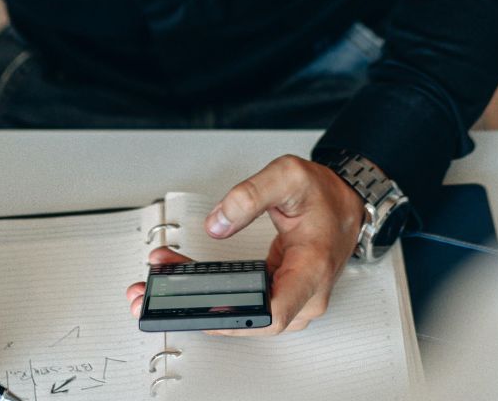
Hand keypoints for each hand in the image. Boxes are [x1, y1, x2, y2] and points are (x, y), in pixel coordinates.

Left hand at [123, 154, 365, 335]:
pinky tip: (182, 276)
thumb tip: (218, 222)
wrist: (344, 201)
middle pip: (248, 320)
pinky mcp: (279, 295)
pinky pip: (243, 303)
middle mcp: (304, 294)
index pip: (273, 314)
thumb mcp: (288, 177)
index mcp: (311, 269)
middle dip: (197, 311)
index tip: (197, 309)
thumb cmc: (325, 195)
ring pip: (241, 315)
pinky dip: (211, 293)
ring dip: (198, 303)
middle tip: (153, 296)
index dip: (231, 319)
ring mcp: (292, 299)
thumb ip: (249, 196)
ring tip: (158, 284)